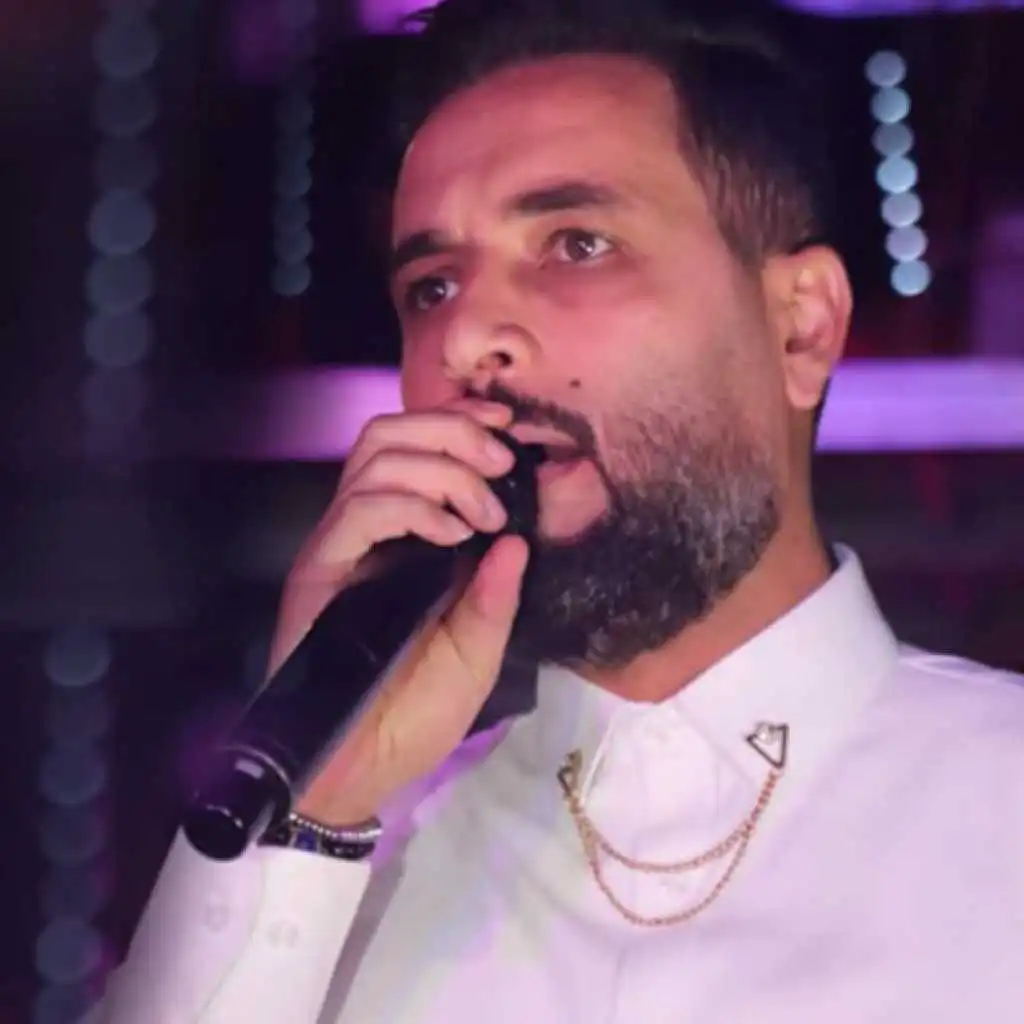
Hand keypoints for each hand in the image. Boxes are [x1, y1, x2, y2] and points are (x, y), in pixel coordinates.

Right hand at [268, 398, 529, 826]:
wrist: (365, 766)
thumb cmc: (419, 710)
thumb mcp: (480, 647)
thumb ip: (498, 594)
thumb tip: (517, 538)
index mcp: (404, 537)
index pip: (416, 447)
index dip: (459, 422)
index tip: (507, 424)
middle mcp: (367, 530)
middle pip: (389, 434)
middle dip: (452, 432)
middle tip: (500, 462)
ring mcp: (340, 546)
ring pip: (374, 459)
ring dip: (440, 468)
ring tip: (479, 513)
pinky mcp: (319, 569)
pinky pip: (358, 510)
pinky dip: (410, 506)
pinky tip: (449, 535)